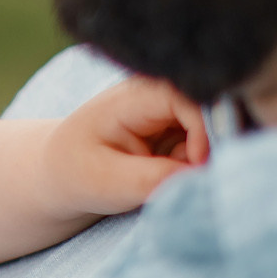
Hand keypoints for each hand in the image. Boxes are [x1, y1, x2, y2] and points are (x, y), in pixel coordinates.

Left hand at [42, 75, 209, 217]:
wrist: (62, 174)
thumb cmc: (78, 174)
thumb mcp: (108, 182)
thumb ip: (155, 179)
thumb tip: (203, 177)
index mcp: (136, 95)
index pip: (190, 96)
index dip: (204, 127)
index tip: (196, 162)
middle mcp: (159, 94)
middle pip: (211, 109)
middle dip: (210, 146)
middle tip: (186, 175)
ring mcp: (171, 110)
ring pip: (214, 130)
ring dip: (202, 158)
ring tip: (168, 174)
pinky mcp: (179, 128)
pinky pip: (208, 145)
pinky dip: (197, 165)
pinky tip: (173, 172)